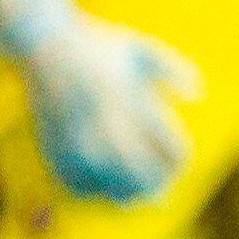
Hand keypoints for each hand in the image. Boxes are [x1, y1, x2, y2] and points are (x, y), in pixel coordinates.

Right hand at [0, 0, 197, 205]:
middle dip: (156, 184)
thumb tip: (198, 97)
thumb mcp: (140, 48)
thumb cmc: (97, 44)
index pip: (169, 148)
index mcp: (131, 100)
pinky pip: (74, 182)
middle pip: (141, 174)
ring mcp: (75, 135)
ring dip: (126, 194)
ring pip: (108, 185)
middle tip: (162, 189)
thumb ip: (173, 69)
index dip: (178, 160)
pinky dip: (91, 191)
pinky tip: (101, 190)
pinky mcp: (51, 143)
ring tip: (135, 197)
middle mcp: (104, 121)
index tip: (179, 161)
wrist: (40, 41)